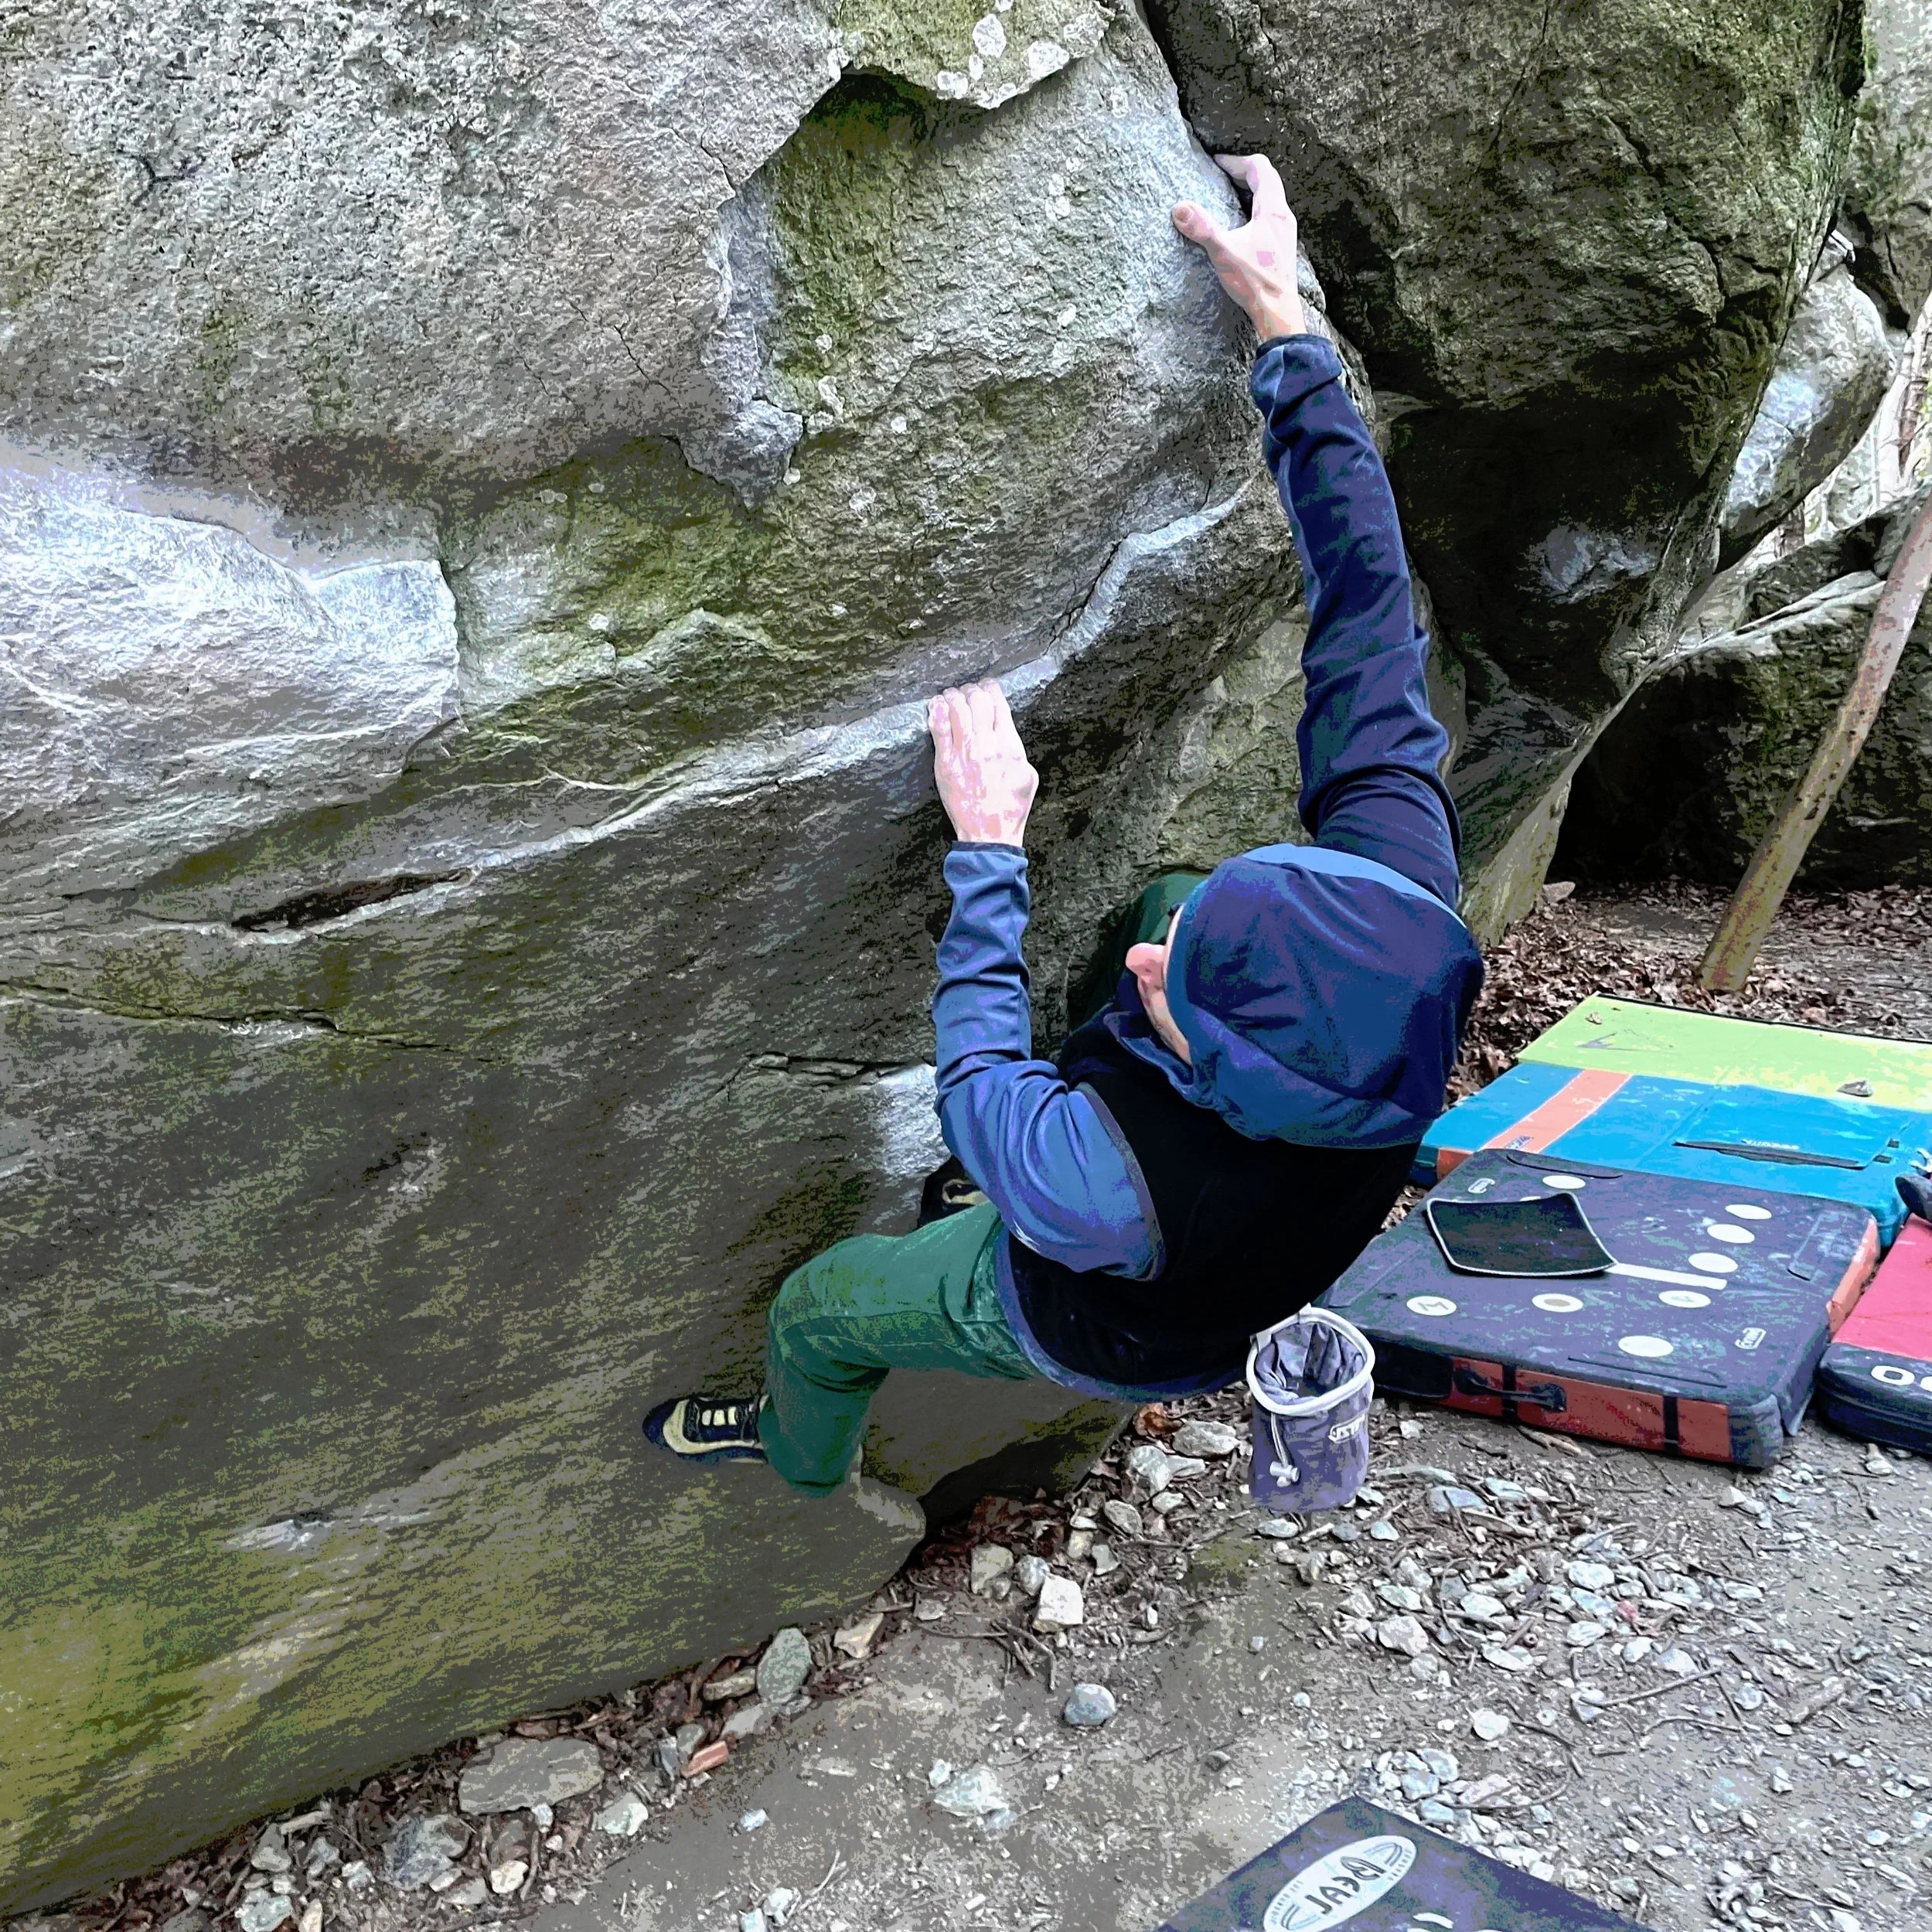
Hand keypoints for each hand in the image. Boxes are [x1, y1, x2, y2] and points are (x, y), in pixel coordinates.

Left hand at [928, 680, 1037, 845]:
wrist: (989, 833)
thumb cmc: (1011, 806)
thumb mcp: (1028, 774)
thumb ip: (1016, 748)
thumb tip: (1005, 732)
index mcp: (1010, 745)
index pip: (998, 704)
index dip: (991, 688)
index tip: (986, 685)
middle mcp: (987, 745)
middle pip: (976, 700)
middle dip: (971, 690)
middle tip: (967, 691)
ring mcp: (964, 753)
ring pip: (956, 708)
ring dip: (952, 696)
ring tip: (950, 695)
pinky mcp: (945, 763)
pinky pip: (938, 729)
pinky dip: (937, 711)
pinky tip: (936, 705)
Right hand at [1172, 153, 1305, 341]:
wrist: (1278, 313)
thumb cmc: (1256, 283)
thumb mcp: (1224, 253)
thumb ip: (1202, 228)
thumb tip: (1179, 208)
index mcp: (1273, 210)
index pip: (1259, 168)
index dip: (1236, 161)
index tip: (1217, 162)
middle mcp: (1283, 216)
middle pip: (1267, 180)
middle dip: (1243, 173)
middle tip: (1221, 173)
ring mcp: (1285, 232)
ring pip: (1270, 199)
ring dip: (1250, 191)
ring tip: (1229, 194)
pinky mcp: (1282, 248)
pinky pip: (1270, 217)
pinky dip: (1254, 209)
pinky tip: (1242, 224)